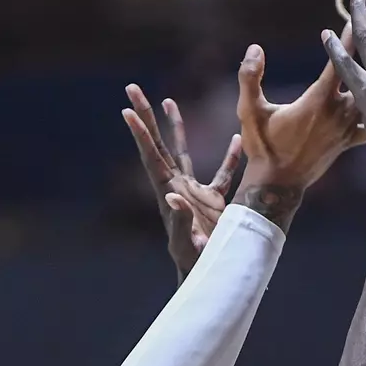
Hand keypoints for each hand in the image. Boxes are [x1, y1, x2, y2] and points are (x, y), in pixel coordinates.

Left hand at [122, 85, 242, 272]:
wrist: (208, 276)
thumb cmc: (195, 264)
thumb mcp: (187, 244)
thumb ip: (180, 220)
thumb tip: (172, 197)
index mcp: (169, 193)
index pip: (152, 157)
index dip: (140, 134)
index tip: (127, 110)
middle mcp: (177, 187)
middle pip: (159, 145)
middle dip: (147, 117)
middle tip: (132, 88)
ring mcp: (194, 192)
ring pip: (183, 152)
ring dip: (175, 127)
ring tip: (167, 100)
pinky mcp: (212, 202)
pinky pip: (222, 174)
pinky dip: (231, 157)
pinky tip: (239, 139)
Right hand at [232, 41, 365, 229]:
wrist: (279, 185)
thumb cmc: (263, 148)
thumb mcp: (249, 112)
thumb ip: (250, 78)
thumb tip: (254, 48)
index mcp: (318, 100)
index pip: (339, 61)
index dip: (349, 36)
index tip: (361, 12)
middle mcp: (339, 111)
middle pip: (365, 72)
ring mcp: (349, 126)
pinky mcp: (352, 140)